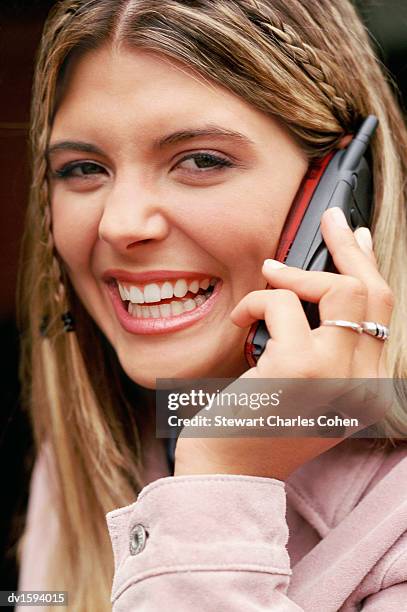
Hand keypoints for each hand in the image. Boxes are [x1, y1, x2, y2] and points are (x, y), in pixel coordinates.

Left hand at [174, 207, 394, 479]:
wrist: (225, 471)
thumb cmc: (256, 427)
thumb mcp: (305, 390)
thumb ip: (323, 348)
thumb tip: (320, 286)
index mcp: (366, 389)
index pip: (382, 316)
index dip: (370, 269)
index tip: (357, 238)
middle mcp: (363, 384)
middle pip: (373, 294)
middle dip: (350, 247)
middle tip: (333, 217)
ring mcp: (335, 375)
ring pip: (338, 290)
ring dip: (294, 274)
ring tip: (269, 273)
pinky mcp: (297, 366)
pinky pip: (282, 302)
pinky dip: (256, 301)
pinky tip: (239, 320)